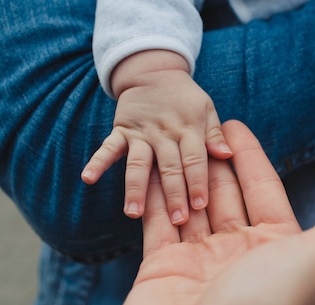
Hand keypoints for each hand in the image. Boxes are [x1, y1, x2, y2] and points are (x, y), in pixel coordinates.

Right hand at [82, 50, 231, 222]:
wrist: (154, 72)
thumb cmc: (186, 100)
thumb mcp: (207, 109)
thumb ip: (215, 134)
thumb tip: (227, 155)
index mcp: (189, 129)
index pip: (194, 159)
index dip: (197, 182)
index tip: (199, 206)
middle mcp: (165, 134)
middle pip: (169, 167)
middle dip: (172, 195)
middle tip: (176, 221)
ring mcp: (141, 133)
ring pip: (139, 164)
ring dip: (135, 188)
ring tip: (133, 213)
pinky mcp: (121, 131)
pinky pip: (108, 147)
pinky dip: (97, 161)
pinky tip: (87, 178)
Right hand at [108, 120, 314, 304]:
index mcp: (278, 250)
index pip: (264, 190)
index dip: (251, 157)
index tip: (234, 125)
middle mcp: (239, 255)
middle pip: (225, 195)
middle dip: (214, 160)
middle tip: (198, 123)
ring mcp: (198, 262)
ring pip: (190, 204)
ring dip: (183, 173)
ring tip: (171, 138)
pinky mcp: (160, 269)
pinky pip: (157, 221)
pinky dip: (153, 195)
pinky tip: (148, 167)